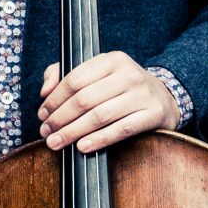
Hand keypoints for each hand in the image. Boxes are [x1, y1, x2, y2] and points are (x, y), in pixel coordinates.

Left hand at [39, 51, 176, 152]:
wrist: (165, 98)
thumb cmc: (121, 88)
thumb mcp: (97, 73)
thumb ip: (64, 75)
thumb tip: (44, 91)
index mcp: (112, 60)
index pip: (74, 79)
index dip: (54, 100)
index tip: (42, 115)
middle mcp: (129, 74)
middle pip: (84, 99)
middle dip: (60, 118)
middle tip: (46, 133)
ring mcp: (143, 94)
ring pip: (100, 116)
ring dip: (73, 132)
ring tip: (57, 142)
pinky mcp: (153, 114)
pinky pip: (121, 129)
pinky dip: (99, 140)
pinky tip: (82, 147)